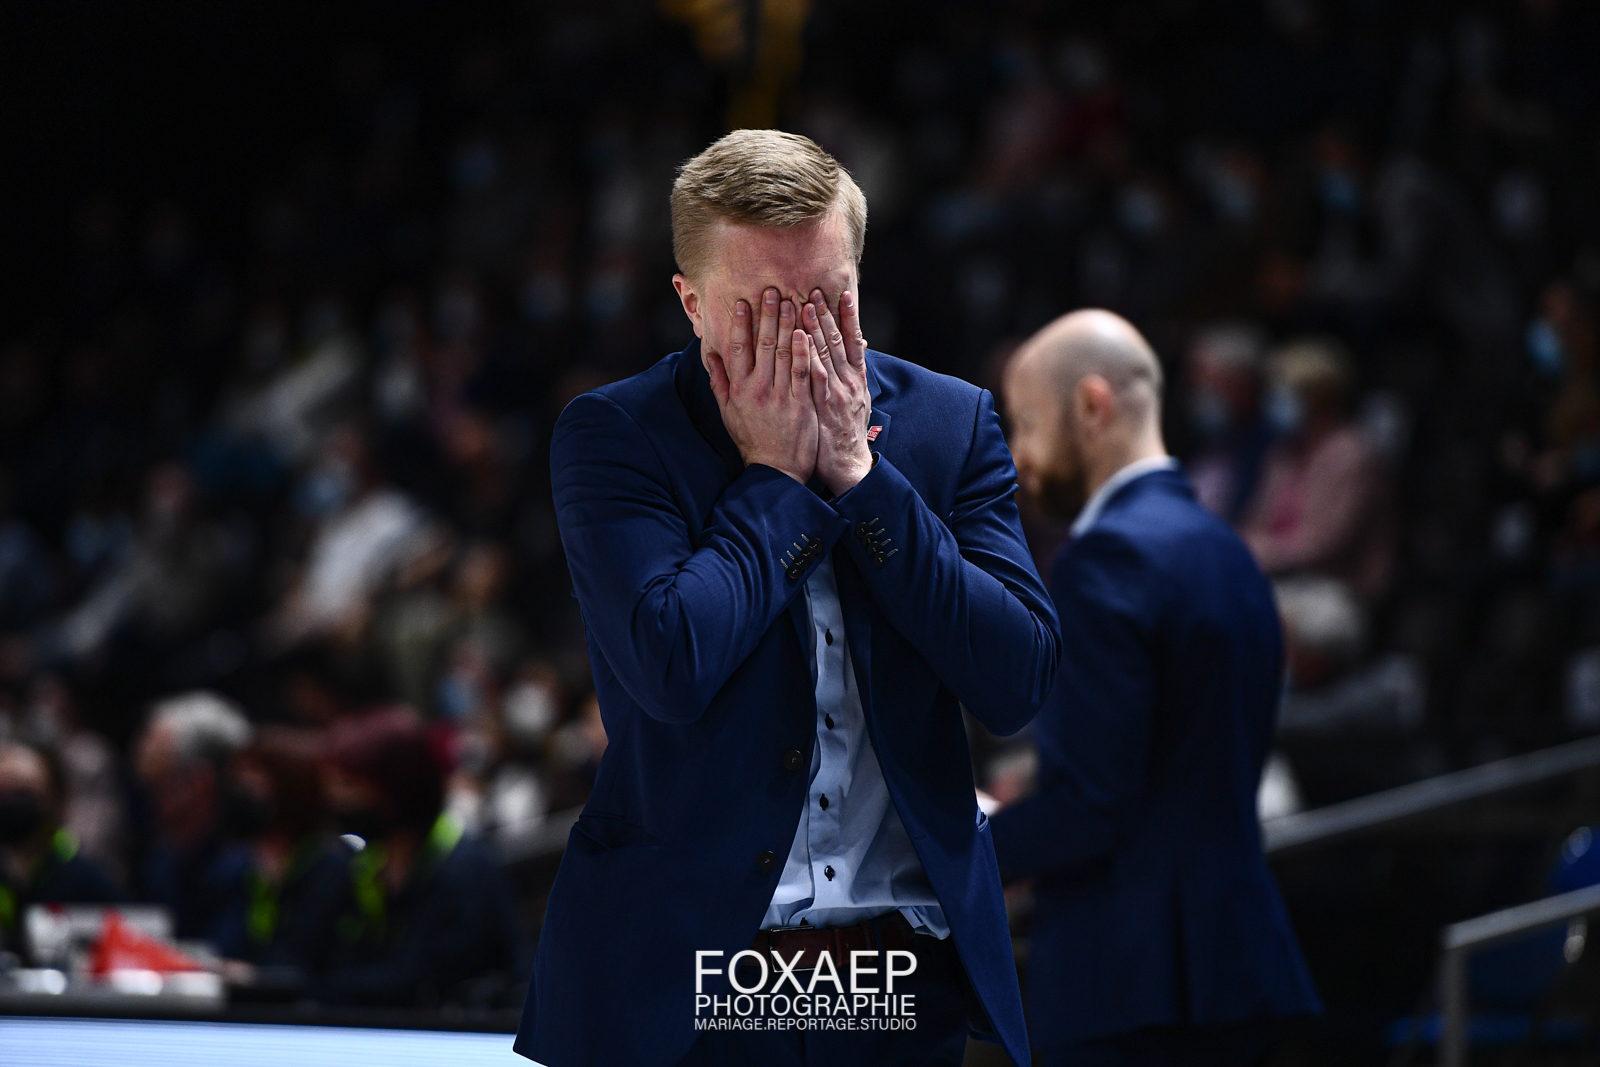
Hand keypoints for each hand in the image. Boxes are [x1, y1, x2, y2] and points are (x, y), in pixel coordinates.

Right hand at [704, 288, 817, 483]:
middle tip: (772, 290)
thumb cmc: (752, 441)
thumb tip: (710, 356)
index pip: (737, 348)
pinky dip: (804, 350)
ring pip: (784, 353)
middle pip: (763, 344)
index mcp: (739, 389)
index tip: (742, 302)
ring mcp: (780, 395)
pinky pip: (803, 371)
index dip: (740, 323)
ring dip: (788, 324)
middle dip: (767, 315)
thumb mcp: (728, 413)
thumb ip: (719, 383)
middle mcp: (758, 389)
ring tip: (792, 300)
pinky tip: (805, 331)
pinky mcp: (801, 403)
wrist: (775, 470)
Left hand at [802, 288, 871, 495]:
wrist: (849, 466)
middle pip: (837, 340)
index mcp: (855, 379)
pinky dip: (809, 356)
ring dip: (815, 328)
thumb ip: (851, 377)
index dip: (847, 317)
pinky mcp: (824, 405)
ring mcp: (837, 392)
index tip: (840, 294)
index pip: (852, 340)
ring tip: (804, 304)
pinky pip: (814, 376)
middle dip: (825, 314)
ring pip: (826, 353)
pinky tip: (801, 340)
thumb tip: (855, 353)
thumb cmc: (845, 435)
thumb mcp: (855, 403)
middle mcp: (848, 381)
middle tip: (813, 290)